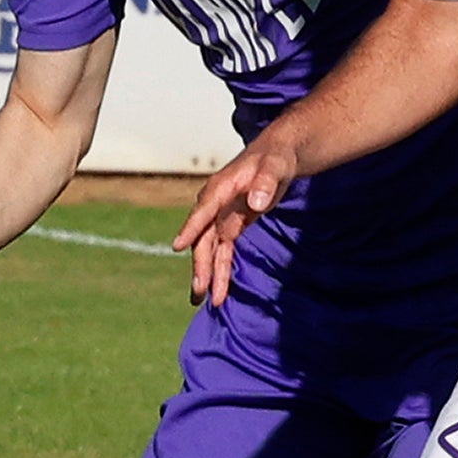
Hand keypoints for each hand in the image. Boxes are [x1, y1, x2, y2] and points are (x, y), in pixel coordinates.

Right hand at [174, 132, 299, 304]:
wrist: (279, 156)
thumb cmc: (277, 158)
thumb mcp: (276, 167)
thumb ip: (266, 182)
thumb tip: (256, 203)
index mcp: (221, 188)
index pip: (204, 211)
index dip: (191, 228)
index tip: (178, 246)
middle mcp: (215, 204)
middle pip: (204, 238)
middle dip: (201, 265)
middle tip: (199, 291)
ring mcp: (222, 216)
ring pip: (211, 249)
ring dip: (208, 274)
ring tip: (204, 301)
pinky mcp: (232, 224)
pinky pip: (223, 250)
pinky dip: (220, 269)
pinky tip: (218, 290)